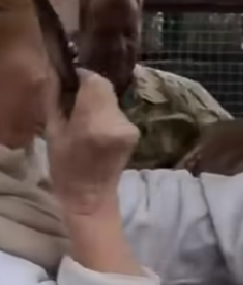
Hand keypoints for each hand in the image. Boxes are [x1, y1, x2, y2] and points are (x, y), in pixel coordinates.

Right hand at [46, 69, 138, 214]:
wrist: (91, 197)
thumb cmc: (66, 167)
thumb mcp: (53, 131)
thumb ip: (56, 98)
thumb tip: (60, 74)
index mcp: (94, 120)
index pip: (95, 80)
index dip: (82, 78)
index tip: (71, 85)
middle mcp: (117, 121)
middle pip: (106, 88)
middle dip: (90, 92)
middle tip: (76, 105)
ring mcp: (130, 128)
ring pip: (113, 100)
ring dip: (99, 104)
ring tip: (87, 122)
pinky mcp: (135, 134)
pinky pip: (119, 114)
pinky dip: (108, 116)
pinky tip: (99, 132)